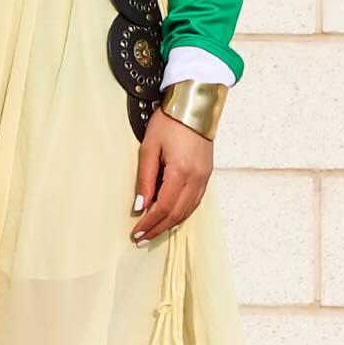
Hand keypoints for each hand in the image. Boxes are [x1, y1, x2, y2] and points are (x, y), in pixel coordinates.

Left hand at [131, 108, 212, 243]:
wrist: (194, 105)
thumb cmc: (170, 122)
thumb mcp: (149, 147)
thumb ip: (145, 178)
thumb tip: (140, 206)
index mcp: (181, 171)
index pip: (163, 207)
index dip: (149, 224)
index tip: (136, 233)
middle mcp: (196, 178)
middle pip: (177, 214)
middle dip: (158, 229)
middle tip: (141, 239)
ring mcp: (204, 177)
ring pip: (188, 211)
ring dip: (170, 224)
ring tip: (154, 231)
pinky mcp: (207, 174)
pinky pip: (195, 201)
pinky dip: (182, 213)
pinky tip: (171, 217)